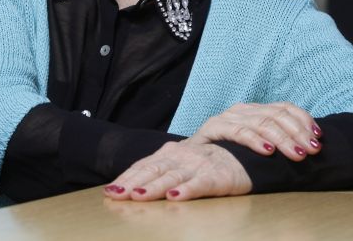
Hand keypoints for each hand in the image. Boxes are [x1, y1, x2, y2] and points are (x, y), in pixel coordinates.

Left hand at [104, 141, 251, 200]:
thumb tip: (130, 186)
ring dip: (155, 187)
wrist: (242, 155)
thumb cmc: (207, 162)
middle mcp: (181, 157)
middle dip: (134, 182)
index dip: (127, 178)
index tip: (110, 190)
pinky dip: (187, 190)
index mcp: (170, 154)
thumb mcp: (180, 162)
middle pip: (154, 170)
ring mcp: (199, 166)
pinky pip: (200, 184)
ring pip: (173, 177)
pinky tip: (176, 197)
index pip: (144, 166)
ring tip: (140, 195)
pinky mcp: (217, 177)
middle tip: (118, 194)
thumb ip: (159, 171)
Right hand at [187, 102, 322, 161]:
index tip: (318, 137)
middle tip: (311, 150)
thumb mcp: (255, 145)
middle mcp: (244, 109)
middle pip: (277, 115)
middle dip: (297, 133)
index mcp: (256, 110)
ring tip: (296, 153)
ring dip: (282, 139)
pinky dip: (256, 141)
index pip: (285, 108)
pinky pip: (239, 131)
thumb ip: (276, 141)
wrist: (191, 157)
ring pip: (262, 122)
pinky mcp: (214, 127)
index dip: (304, 120)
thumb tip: (308, 147)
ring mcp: (229, 116)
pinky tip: (268, 151)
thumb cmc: (227, 153)